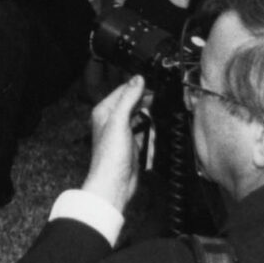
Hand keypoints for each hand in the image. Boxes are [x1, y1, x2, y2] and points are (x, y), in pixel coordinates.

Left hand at [80, 76, 148, 214]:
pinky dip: (149, 129)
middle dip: (144, 100)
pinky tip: (154, 128)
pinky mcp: (131, 145)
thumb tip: (137, 79)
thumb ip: (129, 98)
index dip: (138, 87)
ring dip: (147, 115)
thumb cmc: (110, 156)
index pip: (123, 91)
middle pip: (131, 103)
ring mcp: (121, 133)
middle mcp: (111, 121)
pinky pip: (142, 131)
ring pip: (138, 116)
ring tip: (158, 110)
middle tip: (159, 97)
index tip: (153, 84)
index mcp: (104, 111)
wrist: (114, 183)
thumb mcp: (120, 120)